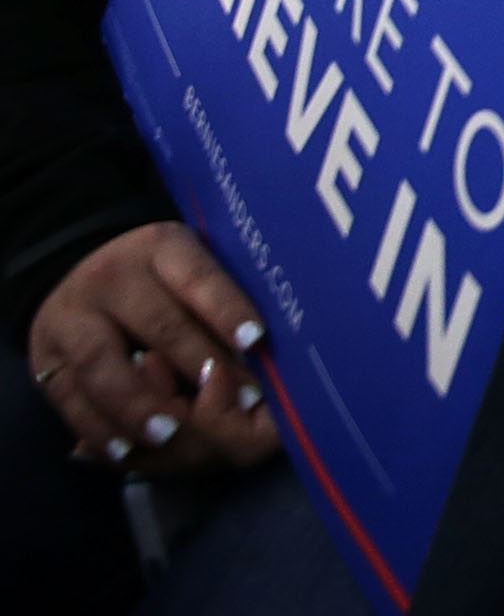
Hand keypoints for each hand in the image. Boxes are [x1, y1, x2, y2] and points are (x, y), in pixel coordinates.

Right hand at [28, 222, 277, 473]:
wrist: (73, 273)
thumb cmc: (160, 279)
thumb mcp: (189, 268)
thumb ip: (221, 301)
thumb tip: (265, 355)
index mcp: (162, 246)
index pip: (198, 276)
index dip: (226, 308)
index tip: (257, 340)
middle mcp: (113, 277)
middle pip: (160, 326)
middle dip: (202, 368)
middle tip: (243, 403)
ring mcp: (72, 319)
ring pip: (106, 367)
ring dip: (142, 405)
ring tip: (171, 433)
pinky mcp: (45, 360)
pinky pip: (71, 401)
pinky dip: (99, 430)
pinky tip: (126, 452)